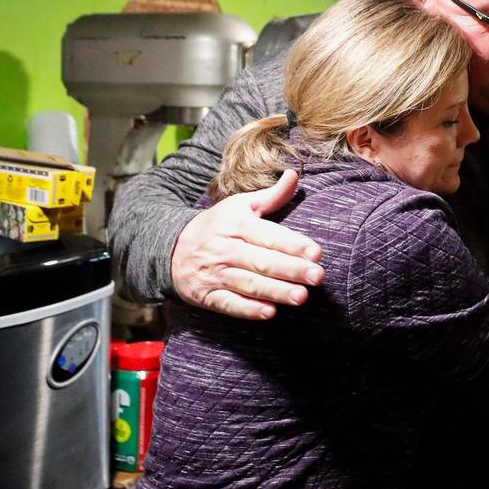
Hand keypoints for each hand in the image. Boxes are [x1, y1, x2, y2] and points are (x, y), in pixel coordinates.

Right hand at [170, 169, 324, 319]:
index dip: (292, 244)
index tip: (316, 252)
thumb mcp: (239, 205)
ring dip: (276, 291)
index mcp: (236, 225)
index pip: (268, 235)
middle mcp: (226, 249)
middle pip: (262, 261)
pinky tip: (269, 313)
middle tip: (317, 276)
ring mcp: (216, 274)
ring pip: (249, 284)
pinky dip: (248, 310)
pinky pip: (229, 304)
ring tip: (301, 297)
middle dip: (291, 270)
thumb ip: (271, 196)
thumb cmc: (216, 225)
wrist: (171, 248)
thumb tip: (294, 175)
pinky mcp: (207, 295)